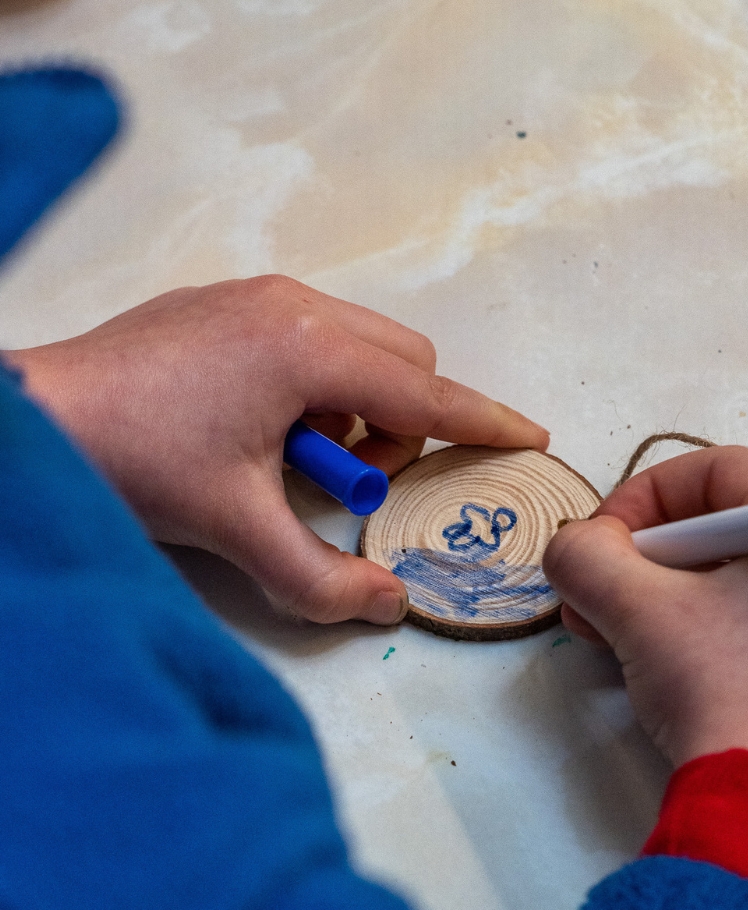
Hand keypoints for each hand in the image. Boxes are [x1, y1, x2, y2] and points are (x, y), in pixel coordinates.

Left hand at [4, 275, 548, 624]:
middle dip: (401, 426)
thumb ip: (322, 578)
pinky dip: (313, 389)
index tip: (531, 437)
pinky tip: (257, 432)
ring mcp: (254, 298)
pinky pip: (310, 339)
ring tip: (292, 459)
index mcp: (309, 352)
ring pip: (361, 348)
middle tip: (345, 482)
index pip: (430, 396)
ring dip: (355, 409)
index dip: (487, 423)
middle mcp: (292, 308)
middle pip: (406, 363)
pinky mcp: (224, 305)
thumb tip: (386, 605)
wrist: (33, 415)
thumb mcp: (236, 531)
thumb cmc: (129, 456)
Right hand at [542, 447, 747, 832]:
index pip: (723, 470)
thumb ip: (585, 553)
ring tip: (618, 640)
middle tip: (600, 596)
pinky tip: (666, 675)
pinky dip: (709, 636)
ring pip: (745, 583)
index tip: (603, 541)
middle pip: (733, 527)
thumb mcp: (631, 606)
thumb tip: (576, 549)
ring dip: (668, 600)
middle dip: (649, 557)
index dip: (646, 493)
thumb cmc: (720, 694)